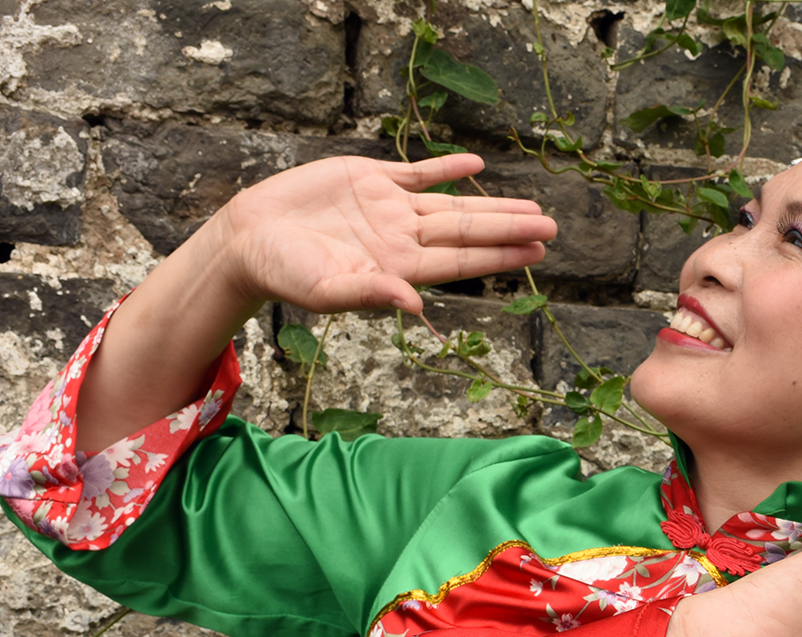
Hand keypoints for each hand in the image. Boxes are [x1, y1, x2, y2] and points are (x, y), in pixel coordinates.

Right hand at [78, 154, 554, 452]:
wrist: (248, 238)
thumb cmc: (285, 274)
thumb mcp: (328, 291)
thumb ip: (373, 296)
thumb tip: (417, 307)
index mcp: (400, 267)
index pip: (463, 261)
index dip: (501, 256)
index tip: (538, 252)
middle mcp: (403, 238)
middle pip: (468, 232)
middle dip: (510, 229)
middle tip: (553, 226)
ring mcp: (389, 208)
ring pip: (451, 204)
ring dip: (490, 204)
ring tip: (530, 205)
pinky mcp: (368, 179)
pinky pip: (416, 173)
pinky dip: (445, 169)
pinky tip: (476, 165)